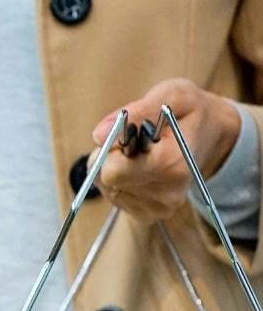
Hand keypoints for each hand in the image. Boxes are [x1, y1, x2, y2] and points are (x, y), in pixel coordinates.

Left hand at [90, 79, 240, 222]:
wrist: (212, 136)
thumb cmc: (190, 111)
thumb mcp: (172, 95)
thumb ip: (137, 112)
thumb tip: (99, 135)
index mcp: (172, 164)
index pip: (112, 171)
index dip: (112, 149)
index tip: (130, 134)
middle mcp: (167, 193)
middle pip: (106, 180)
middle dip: (111, 157)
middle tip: (135, 143)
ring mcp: (158, 208)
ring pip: (107, 189)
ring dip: (116, 168)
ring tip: (141, 154)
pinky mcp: (149, 215)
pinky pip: (114, 198)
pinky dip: (119, 181)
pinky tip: (140, 169)